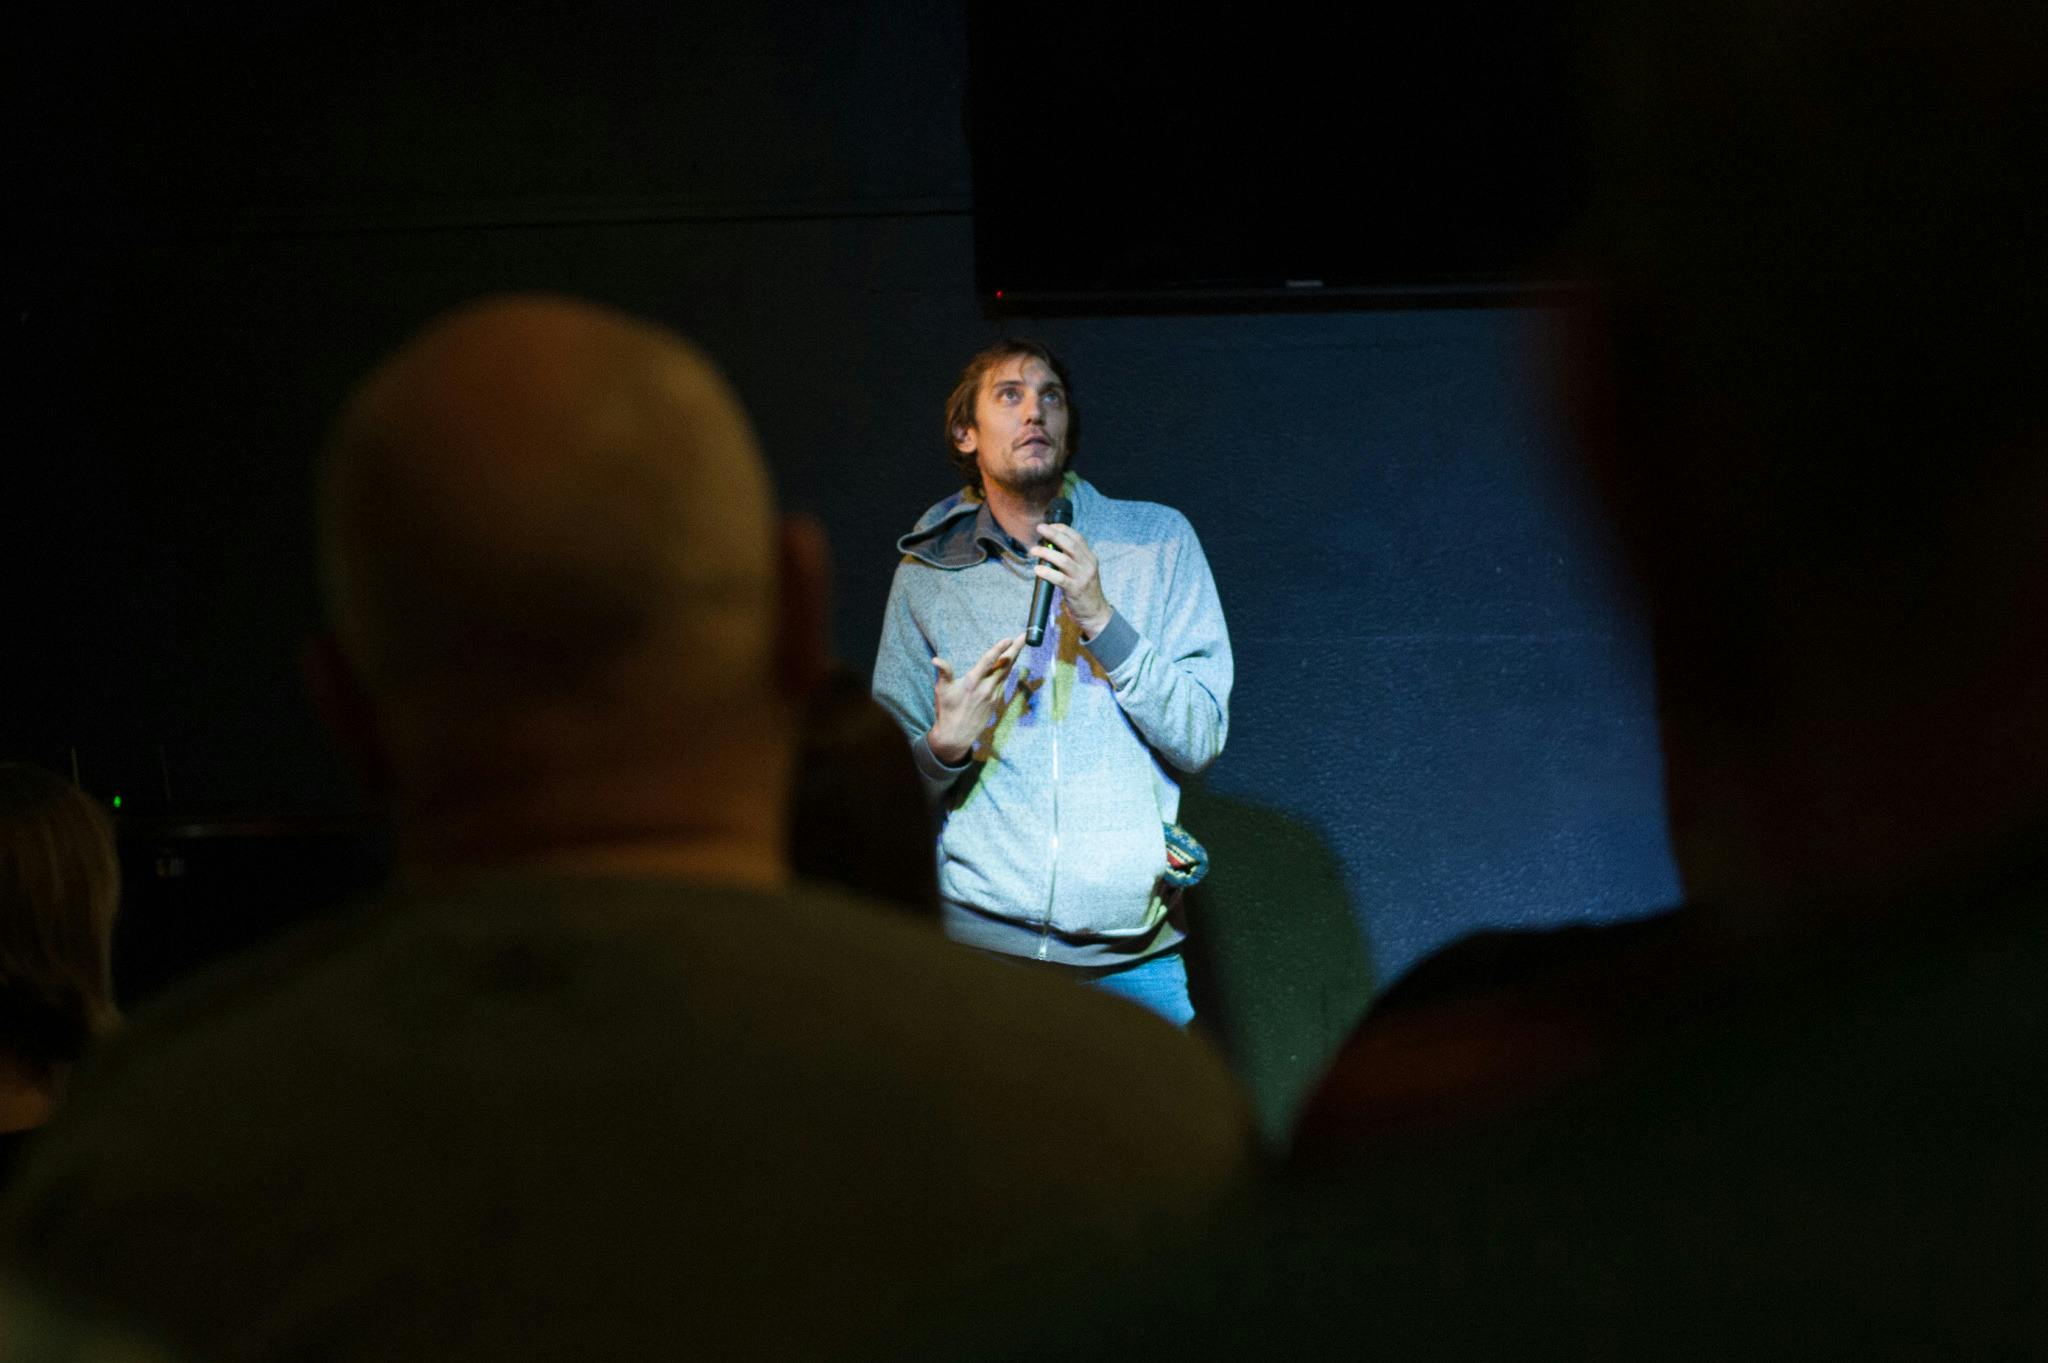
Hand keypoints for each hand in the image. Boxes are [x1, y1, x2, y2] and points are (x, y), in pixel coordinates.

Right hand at [927, 633, 1024, 763]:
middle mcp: (985, 688)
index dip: (999, 649)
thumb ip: (944, 673)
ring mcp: (992, 695)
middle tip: (1025, 636)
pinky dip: (1007, 670)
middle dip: (1015, 649)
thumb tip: (936, 660)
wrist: (956, 735)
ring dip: (1013, 658)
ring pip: (1006, 673)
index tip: (1009, 638)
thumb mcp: (942, 691)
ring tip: (1020, 645)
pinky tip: (1009, 663)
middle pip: (1004, 665)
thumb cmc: (947, 711)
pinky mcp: (995, 702)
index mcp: (972, 682)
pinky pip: (1003, 682)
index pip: (988, 661)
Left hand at [1030, 522, 1112, 636]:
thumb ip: (1072, 559)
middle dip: (1054, 534)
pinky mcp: (1075, 590)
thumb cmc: (1085, 591)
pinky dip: (1047, 573)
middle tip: (1040, 528)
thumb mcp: (1083, 571)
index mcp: (1090, 558)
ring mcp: (1082, 578)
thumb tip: (1050, 547)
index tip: (1050, 525)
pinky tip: (1037, 570)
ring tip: (1034, 550)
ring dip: (1047, 553)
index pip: (1078, 538)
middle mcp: (1088, 565)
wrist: (1095, 613)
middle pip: (1071, 545)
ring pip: (1064, 560)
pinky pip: (1060, 579)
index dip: (1063, 529)